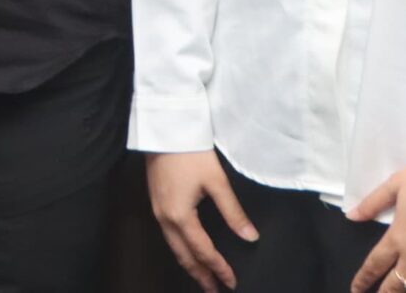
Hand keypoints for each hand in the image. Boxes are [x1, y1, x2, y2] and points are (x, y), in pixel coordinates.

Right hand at [147, 150, 257, 292]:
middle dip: (200, 275)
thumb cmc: (190, 152)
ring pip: (174, 247)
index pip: (203, 251)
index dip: (219, 268)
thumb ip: (233, 212)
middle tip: (214, 290)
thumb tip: (250, 237)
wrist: (164, 128)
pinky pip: (168, 235)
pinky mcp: (156, 201)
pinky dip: (180, 249)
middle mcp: (165, 218)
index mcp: (180, 216)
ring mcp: (157, 210)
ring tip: (203, 277)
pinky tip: (188, 250)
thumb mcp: (217, 181)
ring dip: (189, 264)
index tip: (232, 282)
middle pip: (183, 255)